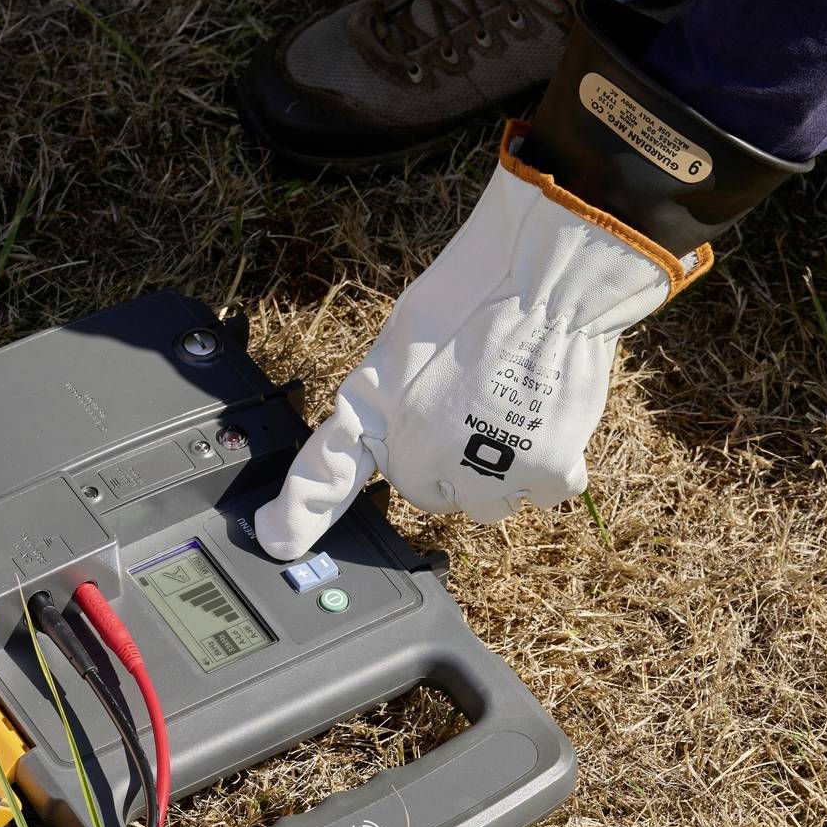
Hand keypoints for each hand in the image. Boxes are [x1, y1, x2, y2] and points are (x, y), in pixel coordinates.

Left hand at [253, 135, 702, 559]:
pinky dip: (550, 461)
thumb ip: (395, 398)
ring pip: (489, 497)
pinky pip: (542, 488)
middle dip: (452, 461)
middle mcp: (421, 460)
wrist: (547, 286)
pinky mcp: (539, 478)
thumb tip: (414, 427)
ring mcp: (481, 476)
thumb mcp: (403, 341)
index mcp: (376, 417)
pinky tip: (547, 415)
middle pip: (434, 491)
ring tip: (515, 405)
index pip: (325, 476)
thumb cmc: (478, 295)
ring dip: (502, 465)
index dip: (297, 516)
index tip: (276, 540)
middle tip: (478, 402)